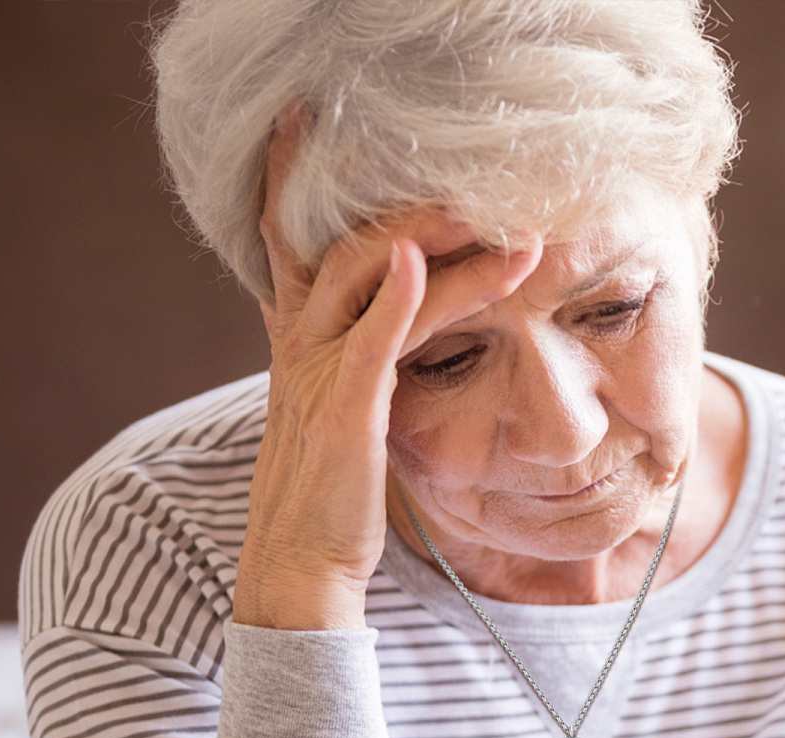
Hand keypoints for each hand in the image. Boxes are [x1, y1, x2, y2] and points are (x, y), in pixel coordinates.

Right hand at [233, 107, 541, 629]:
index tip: (316, 125)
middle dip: (401, 203)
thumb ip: (350, 362)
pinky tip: (422, 263)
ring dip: (427, 239)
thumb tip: (380, 330)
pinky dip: (397, 300)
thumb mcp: (332, 414)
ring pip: (367, 283)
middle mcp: (300, 348)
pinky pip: (371, 346)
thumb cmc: (328, 494)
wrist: (302, 566)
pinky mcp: (343, 415)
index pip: (295, 246)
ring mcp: (317, 378)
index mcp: (299, 345)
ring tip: (489, 215)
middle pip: (338, 246)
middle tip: (469, 174)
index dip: (298, 183)